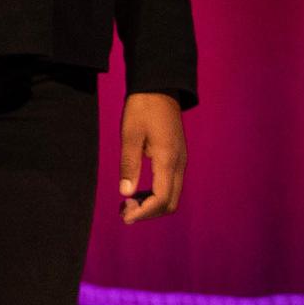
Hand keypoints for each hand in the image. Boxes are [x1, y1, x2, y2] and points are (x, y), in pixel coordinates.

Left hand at [119, 91, 187, 223]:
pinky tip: (137, 193)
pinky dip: (155, 195)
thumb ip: (128, 164)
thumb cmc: (142, 109)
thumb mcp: (129, 135)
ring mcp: (180, 161)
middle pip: (169, 203)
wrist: (159, 89)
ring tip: (126, 204)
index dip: (144, 212)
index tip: (124, 215)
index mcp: (168, 160)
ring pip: (171, 196)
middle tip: (123, 210)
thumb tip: (126, 194)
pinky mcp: (177, 158)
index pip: (161, 199)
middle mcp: (179, 164)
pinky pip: (170, 185)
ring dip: (151, 205)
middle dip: (148, 213)